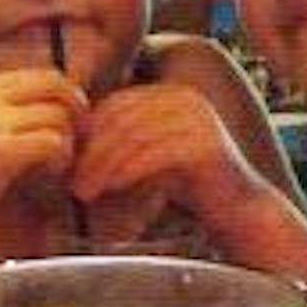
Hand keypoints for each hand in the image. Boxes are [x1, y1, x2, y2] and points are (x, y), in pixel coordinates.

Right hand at [0, 67, 85, 231]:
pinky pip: (53, 141)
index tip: (69, 126)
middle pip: (55, 84)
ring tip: (54, 168)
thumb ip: (3, 114)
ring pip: (58, 115)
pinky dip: (61, 160)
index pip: (42, 73)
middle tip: (77, 143)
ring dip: (68, 143)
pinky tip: (48, 177)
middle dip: (77, 112)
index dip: (65, 97)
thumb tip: (54, 110)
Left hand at [69, 83, 261, 227]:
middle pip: (120, 118)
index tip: (66, 163)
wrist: (240, 212)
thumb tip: (69, 142)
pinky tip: (109, 189)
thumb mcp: (149, 158)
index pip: (115, 105)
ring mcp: (198, 119)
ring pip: (132, 136)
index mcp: (171, 95)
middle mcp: (186, 99)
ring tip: (83, 191)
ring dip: (101, 165)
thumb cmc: (189, 188)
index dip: (86, 133)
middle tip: (69, 181)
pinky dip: (125, 172)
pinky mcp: (204, 144)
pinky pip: (152, 153)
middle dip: (90, 151)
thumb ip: (122, 144)